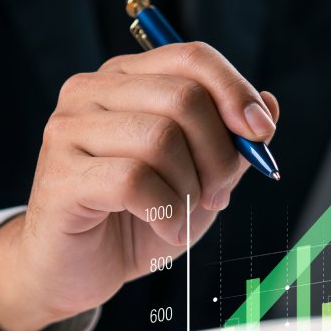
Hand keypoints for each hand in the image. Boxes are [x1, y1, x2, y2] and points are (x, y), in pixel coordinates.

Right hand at [0, 42, 279, 330]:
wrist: (73, 272)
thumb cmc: (134, 220)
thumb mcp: (197, 178)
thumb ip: (229, 142)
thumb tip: (270, 104)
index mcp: (125, 78)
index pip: (191, 58)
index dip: (235, 91)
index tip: (261, 134)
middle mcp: (91, 91)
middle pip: (183, 97)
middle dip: (219, 153)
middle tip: (218, 194)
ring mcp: (69, 129)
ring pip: (160, 138)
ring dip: (190, 187)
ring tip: (186, 215)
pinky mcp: (61, 174)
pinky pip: (134, 179)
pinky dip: (167, 212)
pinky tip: (168, 230)